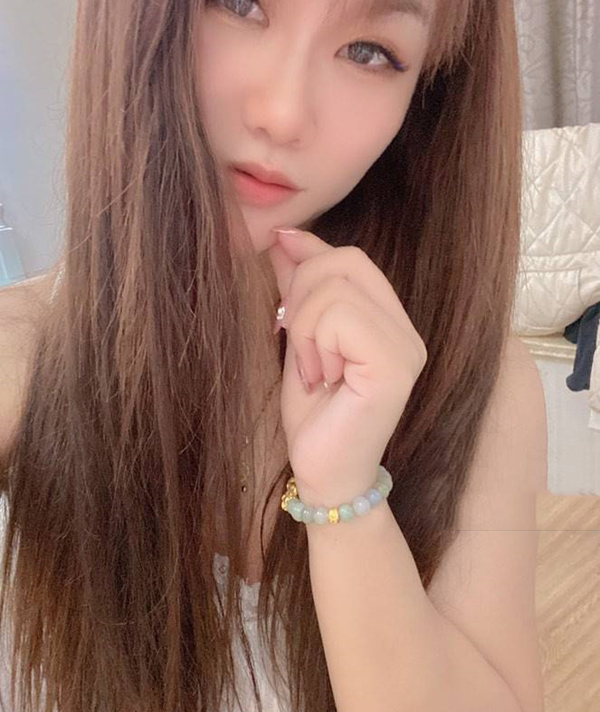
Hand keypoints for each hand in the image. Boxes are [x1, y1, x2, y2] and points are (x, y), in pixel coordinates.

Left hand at [267, 229, 426, 506]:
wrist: (323, 475)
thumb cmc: (314, 416)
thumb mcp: (301, 340)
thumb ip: (301, 289)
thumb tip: (288, 235)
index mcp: (389, 321)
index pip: (350, 258)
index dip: (308, 262)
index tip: (282, 300)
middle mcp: (407, 330)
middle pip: (344, 261)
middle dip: (301, 297)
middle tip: (301, 350)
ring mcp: (406, 348)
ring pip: (336, 288)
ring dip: (304, 329)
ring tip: (314, 371)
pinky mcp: (395, 366)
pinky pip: (340, 318)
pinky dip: (314, 345)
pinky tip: (322, 380)